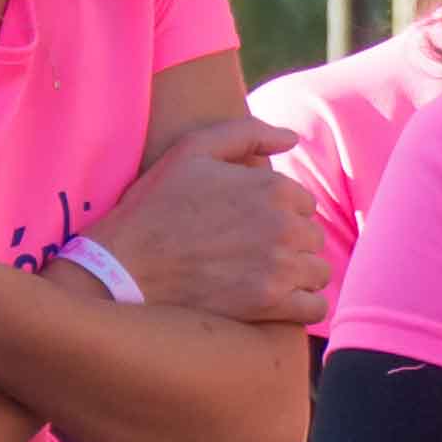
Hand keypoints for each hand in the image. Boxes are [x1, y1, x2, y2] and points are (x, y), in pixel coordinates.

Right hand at [93, 103, 324, 324]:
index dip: (278, 214)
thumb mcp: (193, 150)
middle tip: (249, 253)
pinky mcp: (270, 303)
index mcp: (273, 187)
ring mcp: (279, 266)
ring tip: (261, 277)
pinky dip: (300, 306)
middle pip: (312, 238)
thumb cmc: (156, 205)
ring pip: (317, 272)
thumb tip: (291, 138)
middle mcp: (283, 225)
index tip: (247, 225)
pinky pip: (314, 307)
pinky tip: (274, 302)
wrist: (124, 266)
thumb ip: (248, 133)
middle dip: (289, 244)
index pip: (304, 204)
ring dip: (297, 276)